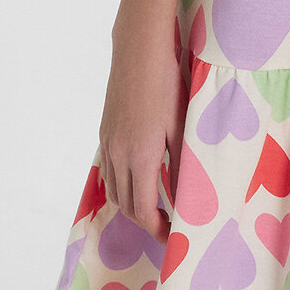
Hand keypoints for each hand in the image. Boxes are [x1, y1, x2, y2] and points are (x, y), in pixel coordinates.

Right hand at [98, 29, 187, 244]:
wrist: (138, 52)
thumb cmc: (166, 86)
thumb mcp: (181, 128)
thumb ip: (180, 168)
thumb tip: (184, 202)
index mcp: (139, 157)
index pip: (142, 210)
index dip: (156, 229)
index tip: (173, 236)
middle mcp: (117, 155)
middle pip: (125, 206)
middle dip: (145, 222)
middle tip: (168, 226)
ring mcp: (107, 144)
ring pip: (114, 190)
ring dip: (131, 205)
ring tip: (155, 207)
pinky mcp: (105, 133)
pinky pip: (108, 171)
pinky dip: (121, 185)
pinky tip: (138, 179)